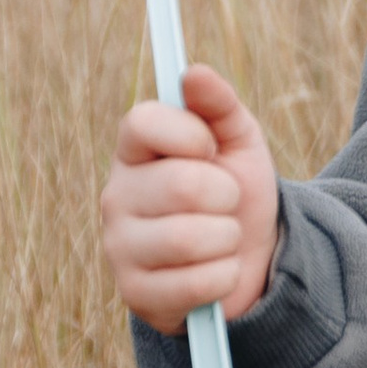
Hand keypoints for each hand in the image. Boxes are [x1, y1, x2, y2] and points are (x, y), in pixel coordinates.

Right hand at [100, 64, 280, 332]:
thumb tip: (195, 73)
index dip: (189, 134)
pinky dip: (225, 276)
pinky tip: (216, 272)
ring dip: (228, 239)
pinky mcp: (135, 294)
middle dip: (226, 195)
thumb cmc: (235, 191)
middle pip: (182, 185)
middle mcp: (115, 195)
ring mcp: (119, 247)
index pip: (141, 122)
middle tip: (225, 202)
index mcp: (134, 151)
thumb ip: (219, 105)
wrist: (251, 260)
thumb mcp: (238, 142)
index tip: (211, 148)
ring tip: (222, 238)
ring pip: (190, 238)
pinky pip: (197, 283)